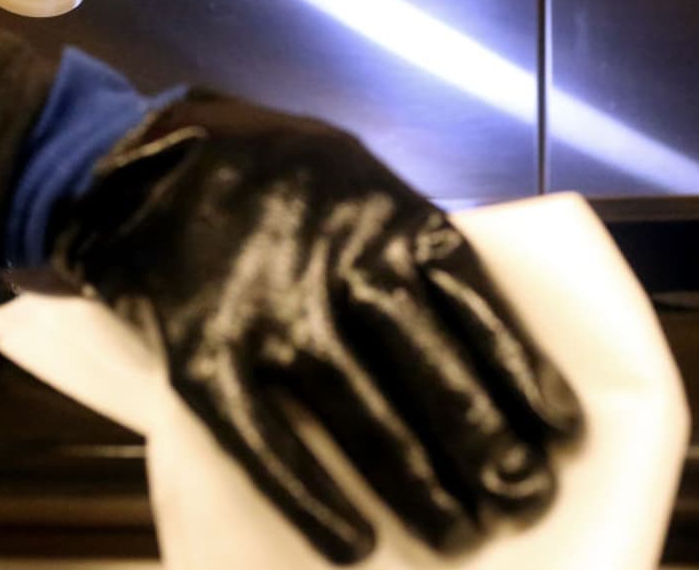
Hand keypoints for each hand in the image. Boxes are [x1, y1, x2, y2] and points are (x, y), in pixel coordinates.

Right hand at [48, 90, 582, 563]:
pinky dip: (312, 502)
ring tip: (460, 534)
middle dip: (486, 446)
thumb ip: (406, 237)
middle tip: (524, 500)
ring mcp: (270, 316)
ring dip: (418, 486)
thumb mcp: (353, 173)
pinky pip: (266, 446)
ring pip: (362, 418)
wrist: (136, 167)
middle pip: (431, 372)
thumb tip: (470, 326)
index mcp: (387, 216)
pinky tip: (352, 546)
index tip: (563, 433)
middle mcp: (338, 266)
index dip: (525, 375)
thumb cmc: (262, 171)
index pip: (477, 306)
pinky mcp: (204, 359)